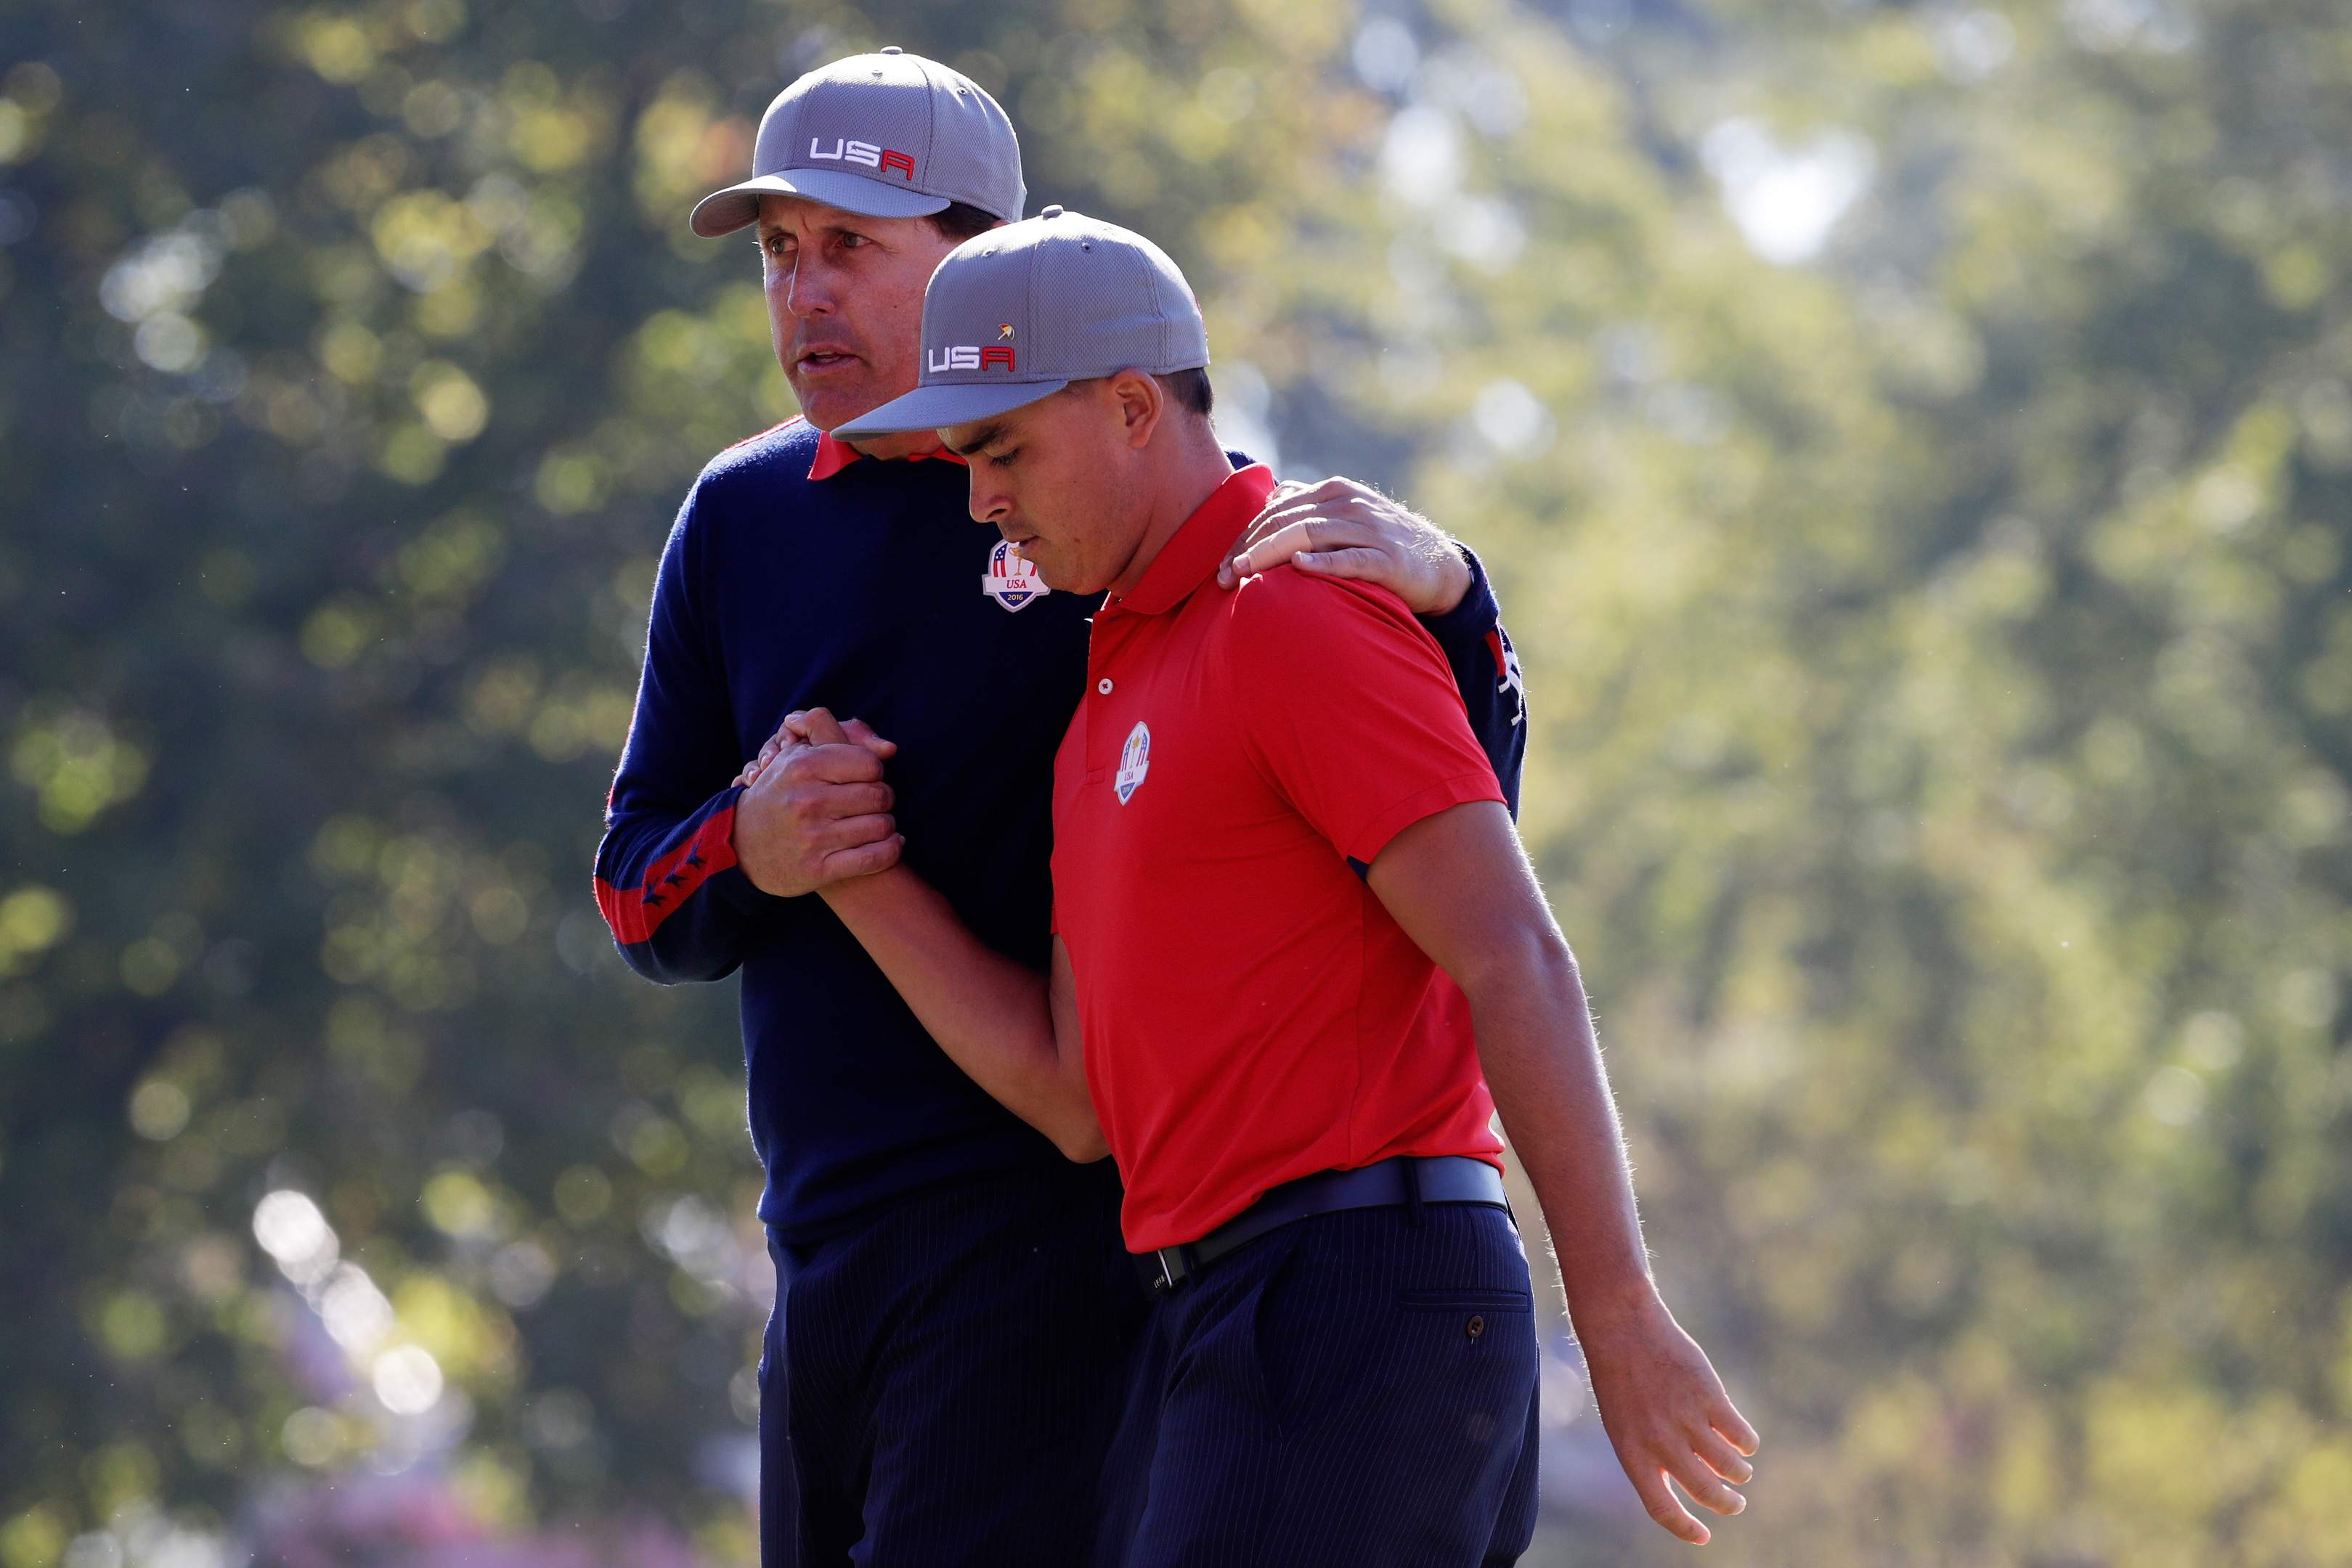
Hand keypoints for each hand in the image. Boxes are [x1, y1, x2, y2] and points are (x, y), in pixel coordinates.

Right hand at [731, 707, 902, 896]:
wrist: (740, 845)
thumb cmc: (779, 794)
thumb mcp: (793, 755)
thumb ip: (826, 730)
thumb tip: (887, 746)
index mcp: (803, 767)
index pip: (869, 764)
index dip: (875, 771)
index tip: (868, 779)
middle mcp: (807, 801)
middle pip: (880, 795)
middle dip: (885, 799)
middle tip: (877, 803)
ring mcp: (812, 837)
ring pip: (881, 827)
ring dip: (888, 826)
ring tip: (880, 824)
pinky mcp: (818, 869)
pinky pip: (874, 858)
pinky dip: (891, 851)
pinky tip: (891, 844)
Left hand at [1215, 476, 1473, 615]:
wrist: (1437, 566)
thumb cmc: (1380, 545)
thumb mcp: (1344, 517)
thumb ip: (1308, 506)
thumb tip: (1271, 498)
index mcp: (1332, 492)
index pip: (1273, 510)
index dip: (1242, 538)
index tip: (1219, 568)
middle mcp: (1347, 503)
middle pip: (1284, 520)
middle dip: (1247, 548)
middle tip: (1222, 579)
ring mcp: (1367, 528)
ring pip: (1308, 534)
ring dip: (1270, 555)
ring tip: (1244, 575)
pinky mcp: (1386, 558)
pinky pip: (1349, 558)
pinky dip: (1322, 563)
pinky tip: (1298, 569)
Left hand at [1576, 1290, 1758, 1544]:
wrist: (1622, 1328)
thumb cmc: (1620, 1378)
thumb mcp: (1624, 1424)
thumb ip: (1652, 1455)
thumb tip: (1691, 1482)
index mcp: (1633, 1454)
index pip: (1662, 1509)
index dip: (1686, 1528)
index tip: (1703, 1535)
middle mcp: (1661, 1443)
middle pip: (1706, 1492)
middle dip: (1726, 1504)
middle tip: (1735, 1503)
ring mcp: (1687, 1419)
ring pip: (1730, 1466)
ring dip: (1740, 1473)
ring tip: (1741, 1471)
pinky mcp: (1709, 1396)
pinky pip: (1740, 1434)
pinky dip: (1746, 1443)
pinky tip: (1744, 1441)